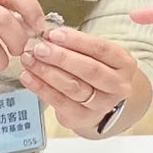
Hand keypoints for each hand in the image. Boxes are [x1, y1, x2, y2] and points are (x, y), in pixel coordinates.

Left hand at [21, 25, 139, 136]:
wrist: (100, 100)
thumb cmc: (95, 69)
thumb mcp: (94, 54)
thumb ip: (75, 44)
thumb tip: (48, 36)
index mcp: (124, 64)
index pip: (102, 49)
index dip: (77, 41)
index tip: (53, 34)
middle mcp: (118, 86)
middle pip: (89, 70)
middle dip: (61, 58)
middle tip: (39, 49)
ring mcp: (102, 105)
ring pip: (73, 87)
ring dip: (47, 72)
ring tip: (29, 60)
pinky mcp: (83, 117)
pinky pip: (60, 102)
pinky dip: (41, 88)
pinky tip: (28, 77)